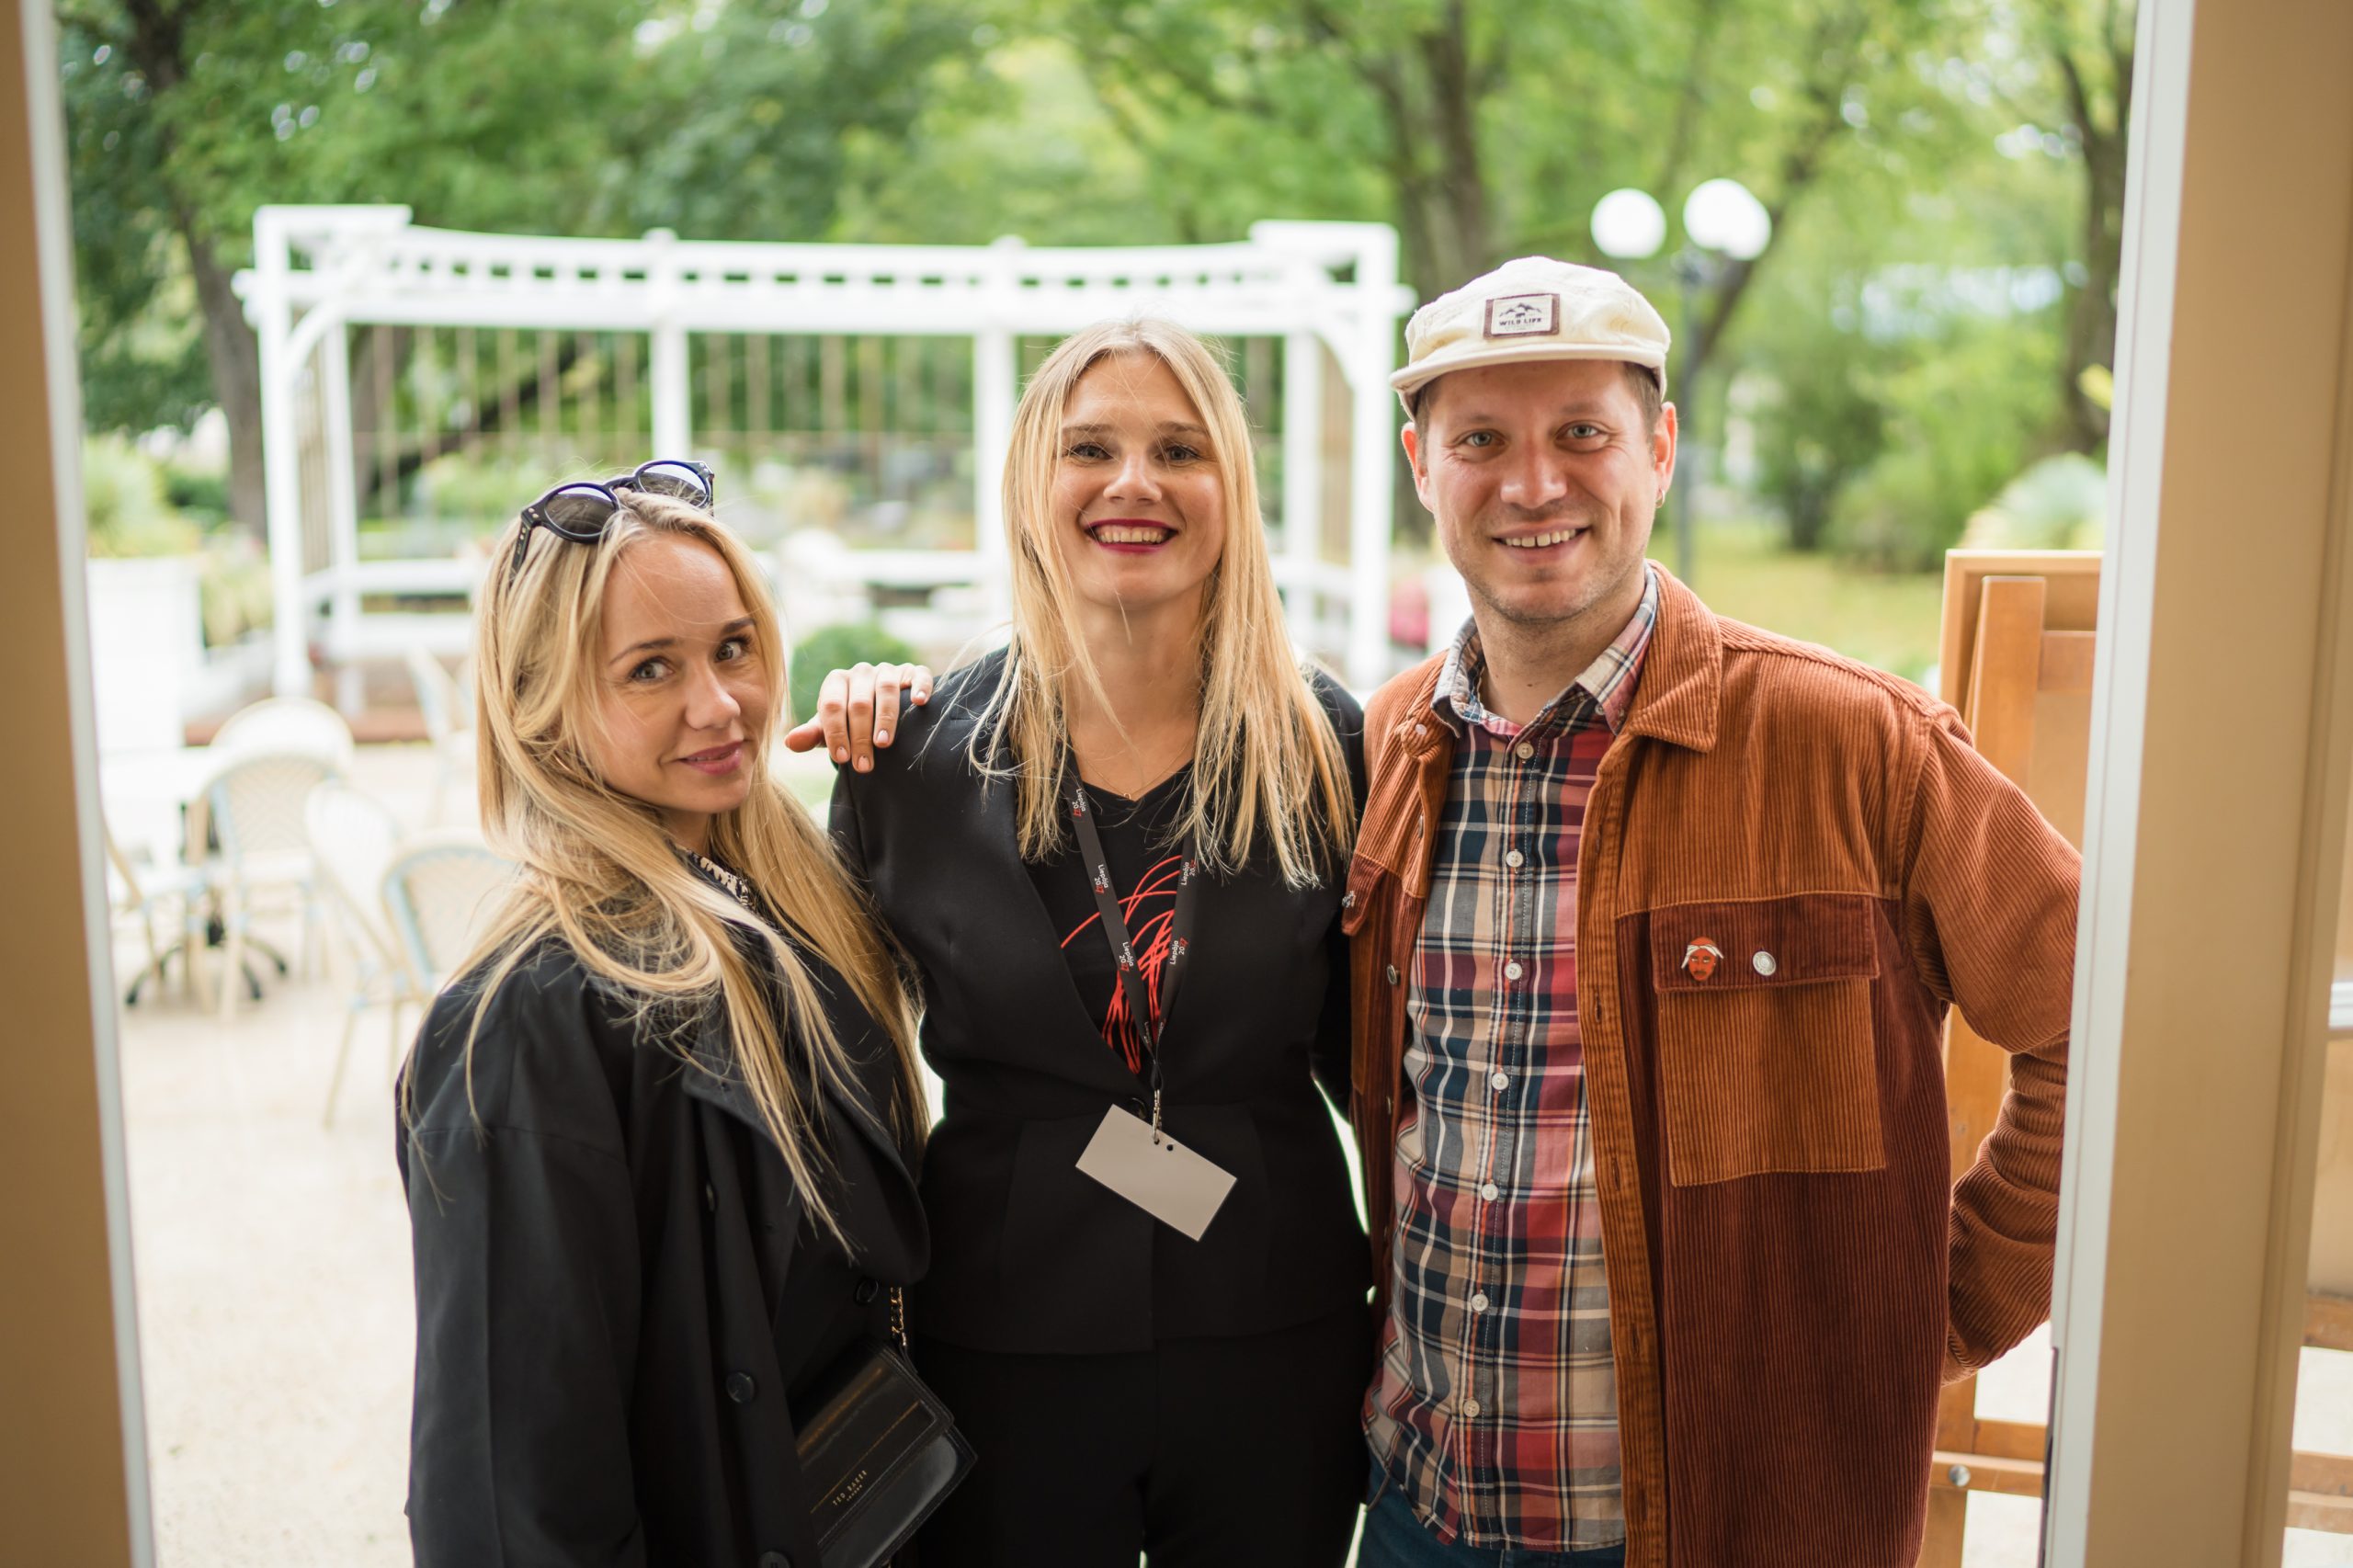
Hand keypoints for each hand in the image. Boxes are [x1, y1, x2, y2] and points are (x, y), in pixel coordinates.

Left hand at [781, 662, 932, 771]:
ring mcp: (887, 670)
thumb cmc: (849, 723)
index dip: (836, 732)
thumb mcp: (829, 730)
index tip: (841, 759)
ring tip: (884, 745)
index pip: (832, 705)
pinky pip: (918, 675)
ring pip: (886, 689)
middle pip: (859, 702)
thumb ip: (812, 735)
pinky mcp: (912, 672)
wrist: (877, 711)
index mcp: (836, 681)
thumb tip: (790, 742)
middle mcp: (861, 672)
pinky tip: (919, 703)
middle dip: (860, 737)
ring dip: (885, 719)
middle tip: (863, 766)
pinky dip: (920, 687)